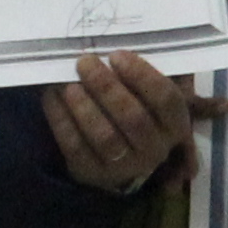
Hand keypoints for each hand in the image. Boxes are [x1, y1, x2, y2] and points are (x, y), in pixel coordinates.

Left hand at [45, 50, 202, 193]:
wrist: (121, 161)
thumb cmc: (139, 113)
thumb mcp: (152, 97)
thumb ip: (148, 78)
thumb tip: (132, 58)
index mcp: (175, 126)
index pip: (165, 100)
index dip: (141, 75)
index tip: (116, 55)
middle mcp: (154, 150)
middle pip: (132, 117)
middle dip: (106, 86)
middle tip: (85, 62)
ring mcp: (123, 166)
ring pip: (104, 136)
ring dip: (84, 106)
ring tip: (69, 83)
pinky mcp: (92, 173)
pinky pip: (74, 146)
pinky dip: (61, 118)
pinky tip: (52, 96)